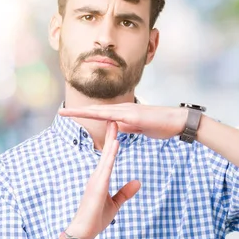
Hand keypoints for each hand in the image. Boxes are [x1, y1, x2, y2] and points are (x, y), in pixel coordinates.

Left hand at [58, 103, 187, 139]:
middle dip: (78, 111)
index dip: (85, 114)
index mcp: (124, 114)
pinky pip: (114, 116)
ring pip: (101, 111)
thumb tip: (117, 128)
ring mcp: (128, 111)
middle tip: (61, 112)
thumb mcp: (140, 128)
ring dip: (84, 111)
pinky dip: (101, 116)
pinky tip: (90, 115)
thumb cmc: (162, 125)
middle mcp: (124, 109)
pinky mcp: (135, 115)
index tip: (71, 115)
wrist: (177, 121)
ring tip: (68, 112)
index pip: (100, 114)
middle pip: (96, 110)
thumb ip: (128, 127)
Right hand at [66, 121, 140, 238]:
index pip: (109, 156)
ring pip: (106, 156)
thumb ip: (125, 192)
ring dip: (110, 140)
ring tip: (115, 124)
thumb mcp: (115, 204)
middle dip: (111, 134)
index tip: (117, 128)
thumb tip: (138, 183)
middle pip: (106, 151)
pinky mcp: (97, 185)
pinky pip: (106, 167)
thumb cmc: (96, 218)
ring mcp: (96, 179)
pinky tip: (115, 144)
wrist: (84, 232)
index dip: (113, 141)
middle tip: (115, 117)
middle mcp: (97, 175)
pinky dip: (111, 155)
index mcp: (101, 178)